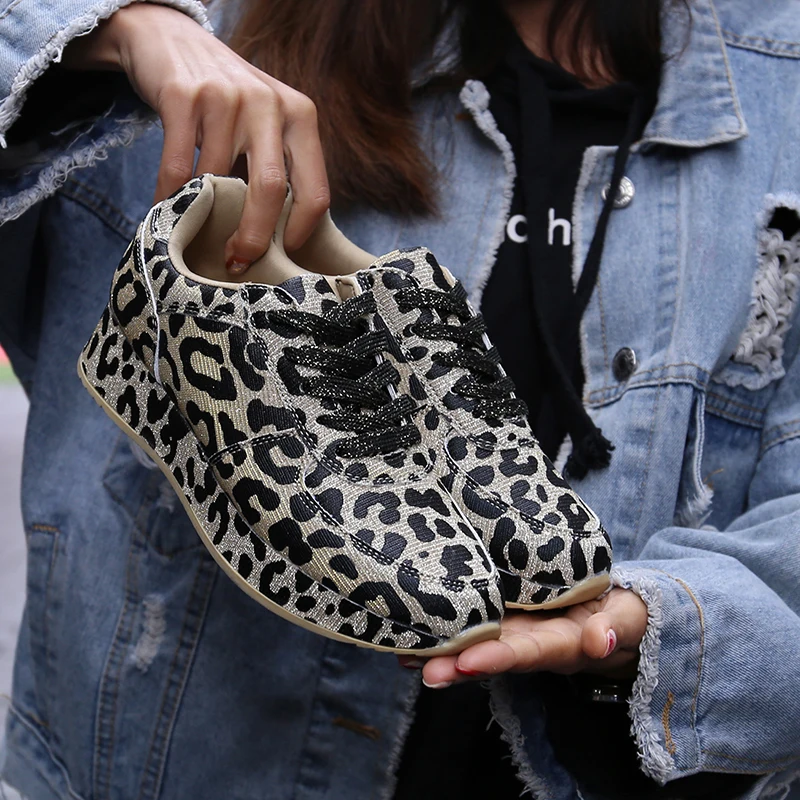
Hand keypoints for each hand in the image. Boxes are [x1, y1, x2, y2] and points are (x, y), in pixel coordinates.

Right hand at [63, 4, 329, 269]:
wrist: (171, 38)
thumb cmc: (228, 99)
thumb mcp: (269, 122)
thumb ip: (282, 166)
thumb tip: (281, 239)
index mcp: (300, 116)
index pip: (315, 190)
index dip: (299, 231)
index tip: (282, 255)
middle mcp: (268, 104)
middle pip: (270, 191)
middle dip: (253, 237)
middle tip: (238, 264)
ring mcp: (225, 98)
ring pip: (217, 181)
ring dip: (203, 216)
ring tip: (195, 229)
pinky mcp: (182, 96)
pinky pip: (177, 169)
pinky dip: (169, 197)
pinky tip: (166, 209)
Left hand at [401, 588, 647, 687]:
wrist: (616, 615)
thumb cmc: (622, 615)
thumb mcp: (628, 618)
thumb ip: (617, 628)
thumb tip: (601, 642)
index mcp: (562, 645)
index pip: (529, 653)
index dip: (499, 658)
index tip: (469, 662)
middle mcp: (531, 642)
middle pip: (492, 654)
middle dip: (457, 662)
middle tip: (423, 668)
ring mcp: (516, 629)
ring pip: (476, 641)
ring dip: (442, 651)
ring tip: (404, 653)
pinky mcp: (506, 614)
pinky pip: (474, 622)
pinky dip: (444, 628)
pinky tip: (412, 632)